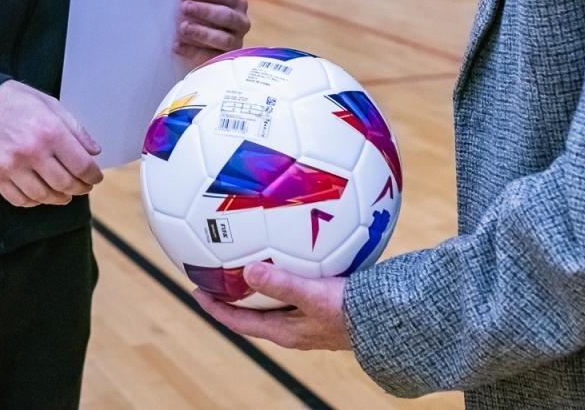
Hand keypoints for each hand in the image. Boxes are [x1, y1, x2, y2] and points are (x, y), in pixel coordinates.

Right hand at [0, 81, 102, 207]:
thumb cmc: (13, 100)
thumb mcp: (49, 104)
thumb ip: (75, 129)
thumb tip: (94, 152)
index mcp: (49, 130)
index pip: (81, 165)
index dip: (93, 176)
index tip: (95, 178)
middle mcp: (31, 151)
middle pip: (65, 184)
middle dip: (79, 189)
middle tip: (83, 187)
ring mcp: (11, 166)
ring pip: (43, 196)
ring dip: (58, 198)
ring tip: (64, 194)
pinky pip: (19, 199)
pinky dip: (34, 201)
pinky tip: (40, 194)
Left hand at [174, 0, 250, 61]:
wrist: (205, 47)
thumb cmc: (203, 18)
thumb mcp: (202, 5)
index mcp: (237, 3)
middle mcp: (240, 22)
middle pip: (226, 15)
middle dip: (204, 10)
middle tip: (184, 7)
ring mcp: (235, 43)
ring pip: (223, 39)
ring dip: (201, 32)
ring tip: (183, 27)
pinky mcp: (225, 60)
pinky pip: (211, 57)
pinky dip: (193, 51)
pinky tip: (177, 46)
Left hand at [194, 263, 350, 350]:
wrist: (387, 320)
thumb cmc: (351, 311)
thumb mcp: (312, 296)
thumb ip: (281, 284)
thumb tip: (247, 271)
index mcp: (284, 331)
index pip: (238, 322)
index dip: (216, 309)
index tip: (197, 292)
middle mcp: (293, 327)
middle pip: (251, 312)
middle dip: (232, 296)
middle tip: (215, 275)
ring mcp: (307, 318)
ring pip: (272, 302)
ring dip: (256, 285)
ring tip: (243, 261)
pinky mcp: (322, 306)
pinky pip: (292, 290)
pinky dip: (281, 275)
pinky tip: (286, 254)